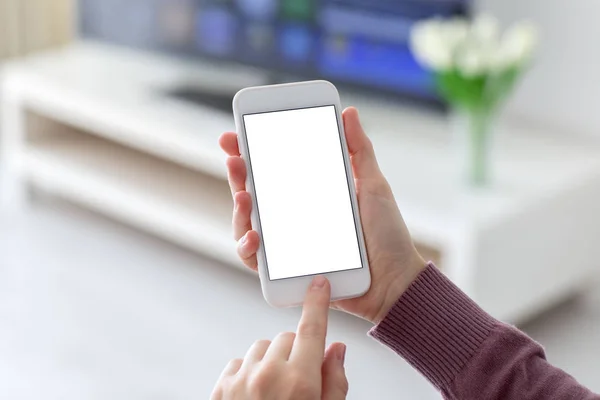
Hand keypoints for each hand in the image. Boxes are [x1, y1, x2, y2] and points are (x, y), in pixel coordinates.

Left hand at [211, 276, 347, 399]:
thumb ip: (335, 382)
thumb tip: (336, 350)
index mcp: (300, 382)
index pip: (313, 330)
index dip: (317, 304)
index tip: (318, 284)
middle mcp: (269, 375)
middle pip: (286, 338)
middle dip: (296, 351)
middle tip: (298, 378)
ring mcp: (242, 380)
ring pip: (261, 347)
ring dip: (271, 360)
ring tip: (274, 390)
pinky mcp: (221, 388)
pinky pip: (239, 363)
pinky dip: (248, 372)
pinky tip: (255, 395)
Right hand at [219, 107, 426, 323]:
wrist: (396, 281)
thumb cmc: (387, 235)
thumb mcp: (373, 186)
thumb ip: (359, 151)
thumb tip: (349, 112)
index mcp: (310, 195)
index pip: (273, 171)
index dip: (251, 153)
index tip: (236, 136)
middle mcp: (294, 218)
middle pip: (254, 194)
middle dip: (237, 175)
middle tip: (234, 159)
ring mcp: (288, 245)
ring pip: (247, 225)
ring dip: (238, 211)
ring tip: (243, 197)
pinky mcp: (287, 271)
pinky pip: (256, 261)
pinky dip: (248, 248)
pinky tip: (254, 237)